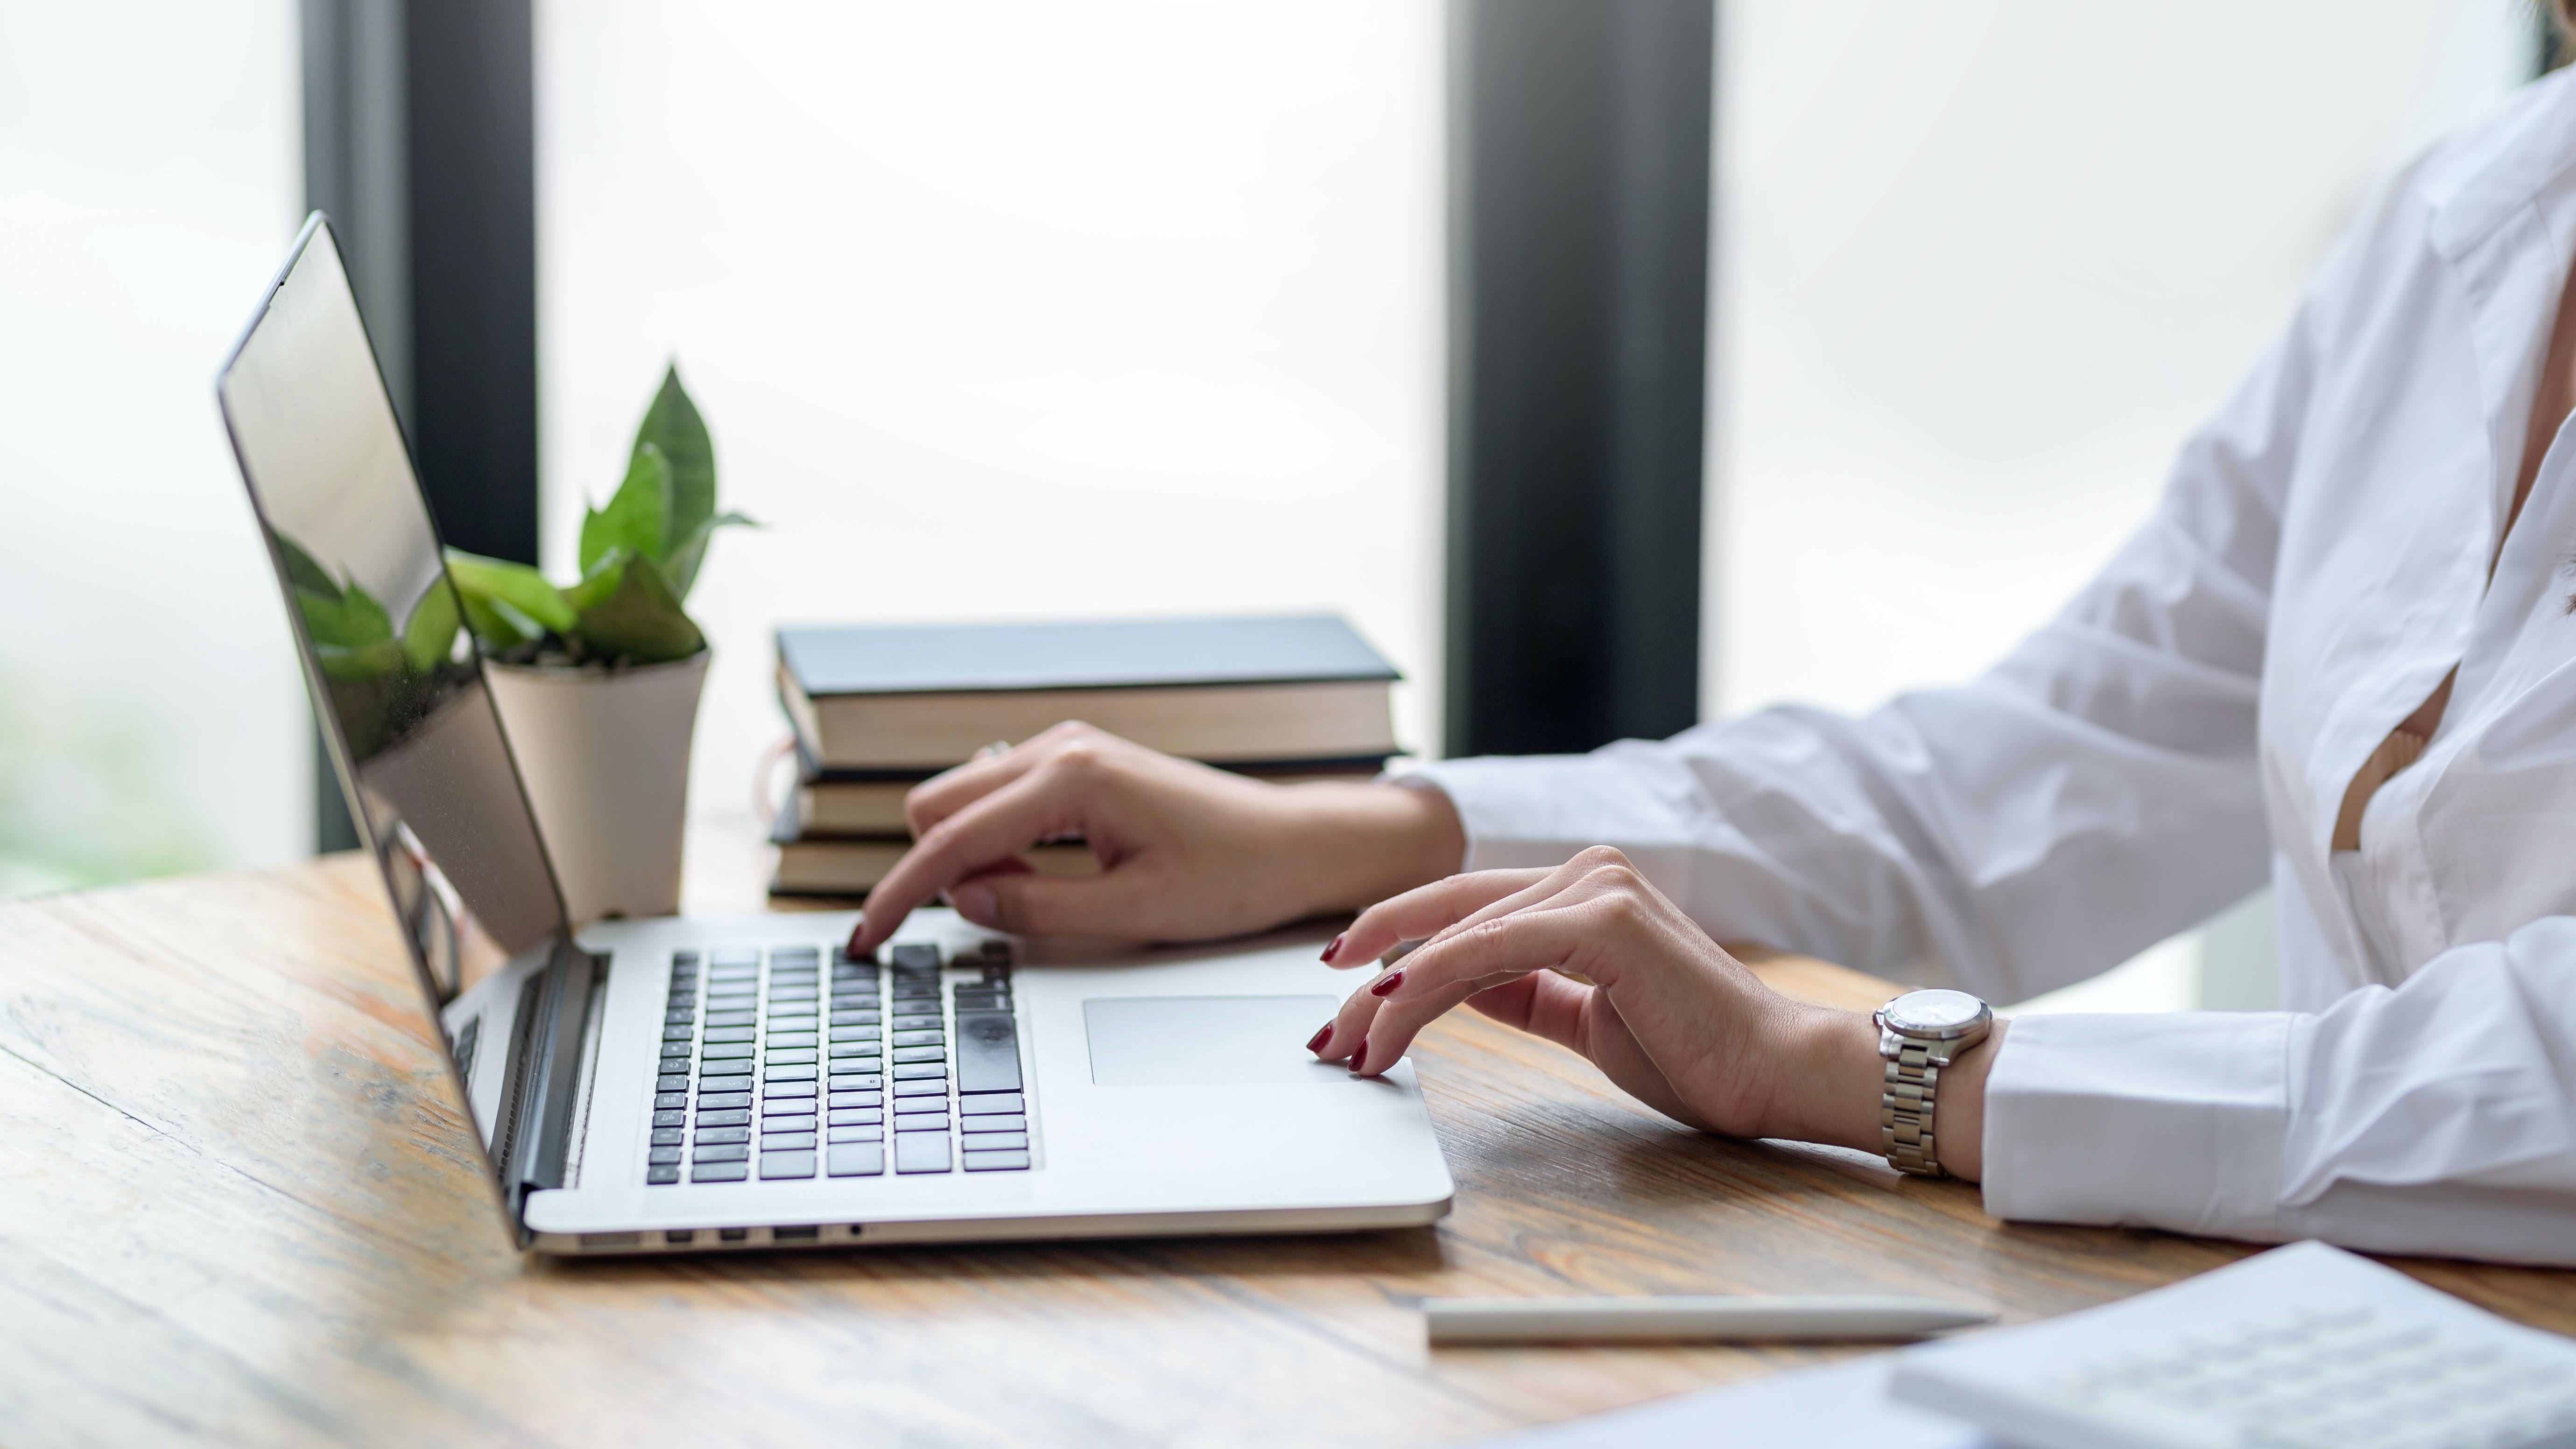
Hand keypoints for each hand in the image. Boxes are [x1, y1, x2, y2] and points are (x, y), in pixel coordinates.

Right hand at [846, 722, 1464, 954]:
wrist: (1291, 845)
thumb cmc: (1230, 877)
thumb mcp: (1131, 915)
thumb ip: (1035, 910)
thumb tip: (962, 902)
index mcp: (1070, 780)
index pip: (950, 842)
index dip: (899, 896)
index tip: (867, 942)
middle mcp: (1059, 748)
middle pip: (936, 806)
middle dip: (938, 869)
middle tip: (1000, 917)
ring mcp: (1066, 748)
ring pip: (961, 799)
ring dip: (971, 854)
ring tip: (1039, 893)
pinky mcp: (1076, 762)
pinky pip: (999, 797)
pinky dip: (998, 839)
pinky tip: (1046, 869)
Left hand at [1313, 846, 1998, 1175]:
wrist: (1776, 1073)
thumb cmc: (1694, 1051)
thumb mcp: (1586, 1017)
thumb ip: (1525, 990)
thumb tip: (1456, 984)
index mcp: (1586, 888)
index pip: (1463, 910)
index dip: (1394, 944)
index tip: (1342, 990)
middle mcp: (1589, 871)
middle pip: (1447, 917)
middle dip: (1373, 976)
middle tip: (1324, 1030)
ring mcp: (1599, 886)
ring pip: (1458, 937)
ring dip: (1390, 995)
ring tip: (1350, 1045)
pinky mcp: (1606, 921)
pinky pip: (1492, 950)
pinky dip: (1433, 980)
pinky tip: (1391, 1010)